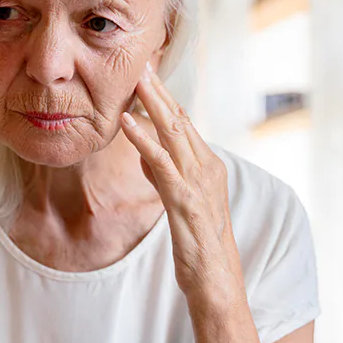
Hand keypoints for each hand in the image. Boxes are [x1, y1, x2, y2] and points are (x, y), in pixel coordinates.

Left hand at [121, 64, 244, 300]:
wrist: (216, 280)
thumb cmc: (198, 244)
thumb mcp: (179, 201)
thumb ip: (164, 173)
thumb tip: (144, 150)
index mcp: (208, 166)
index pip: (184, 125)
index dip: (165, 99)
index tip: (147, 75)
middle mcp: (207, 168)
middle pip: (180, 120)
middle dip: (160, 91)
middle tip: (142, 62)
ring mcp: (198, 182)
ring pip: (174, 134)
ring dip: (153, 104)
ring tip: (135, 80)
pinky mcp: (185, 200)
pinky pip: (161, 163)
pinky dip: (143, 140)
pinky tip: (126, 123)